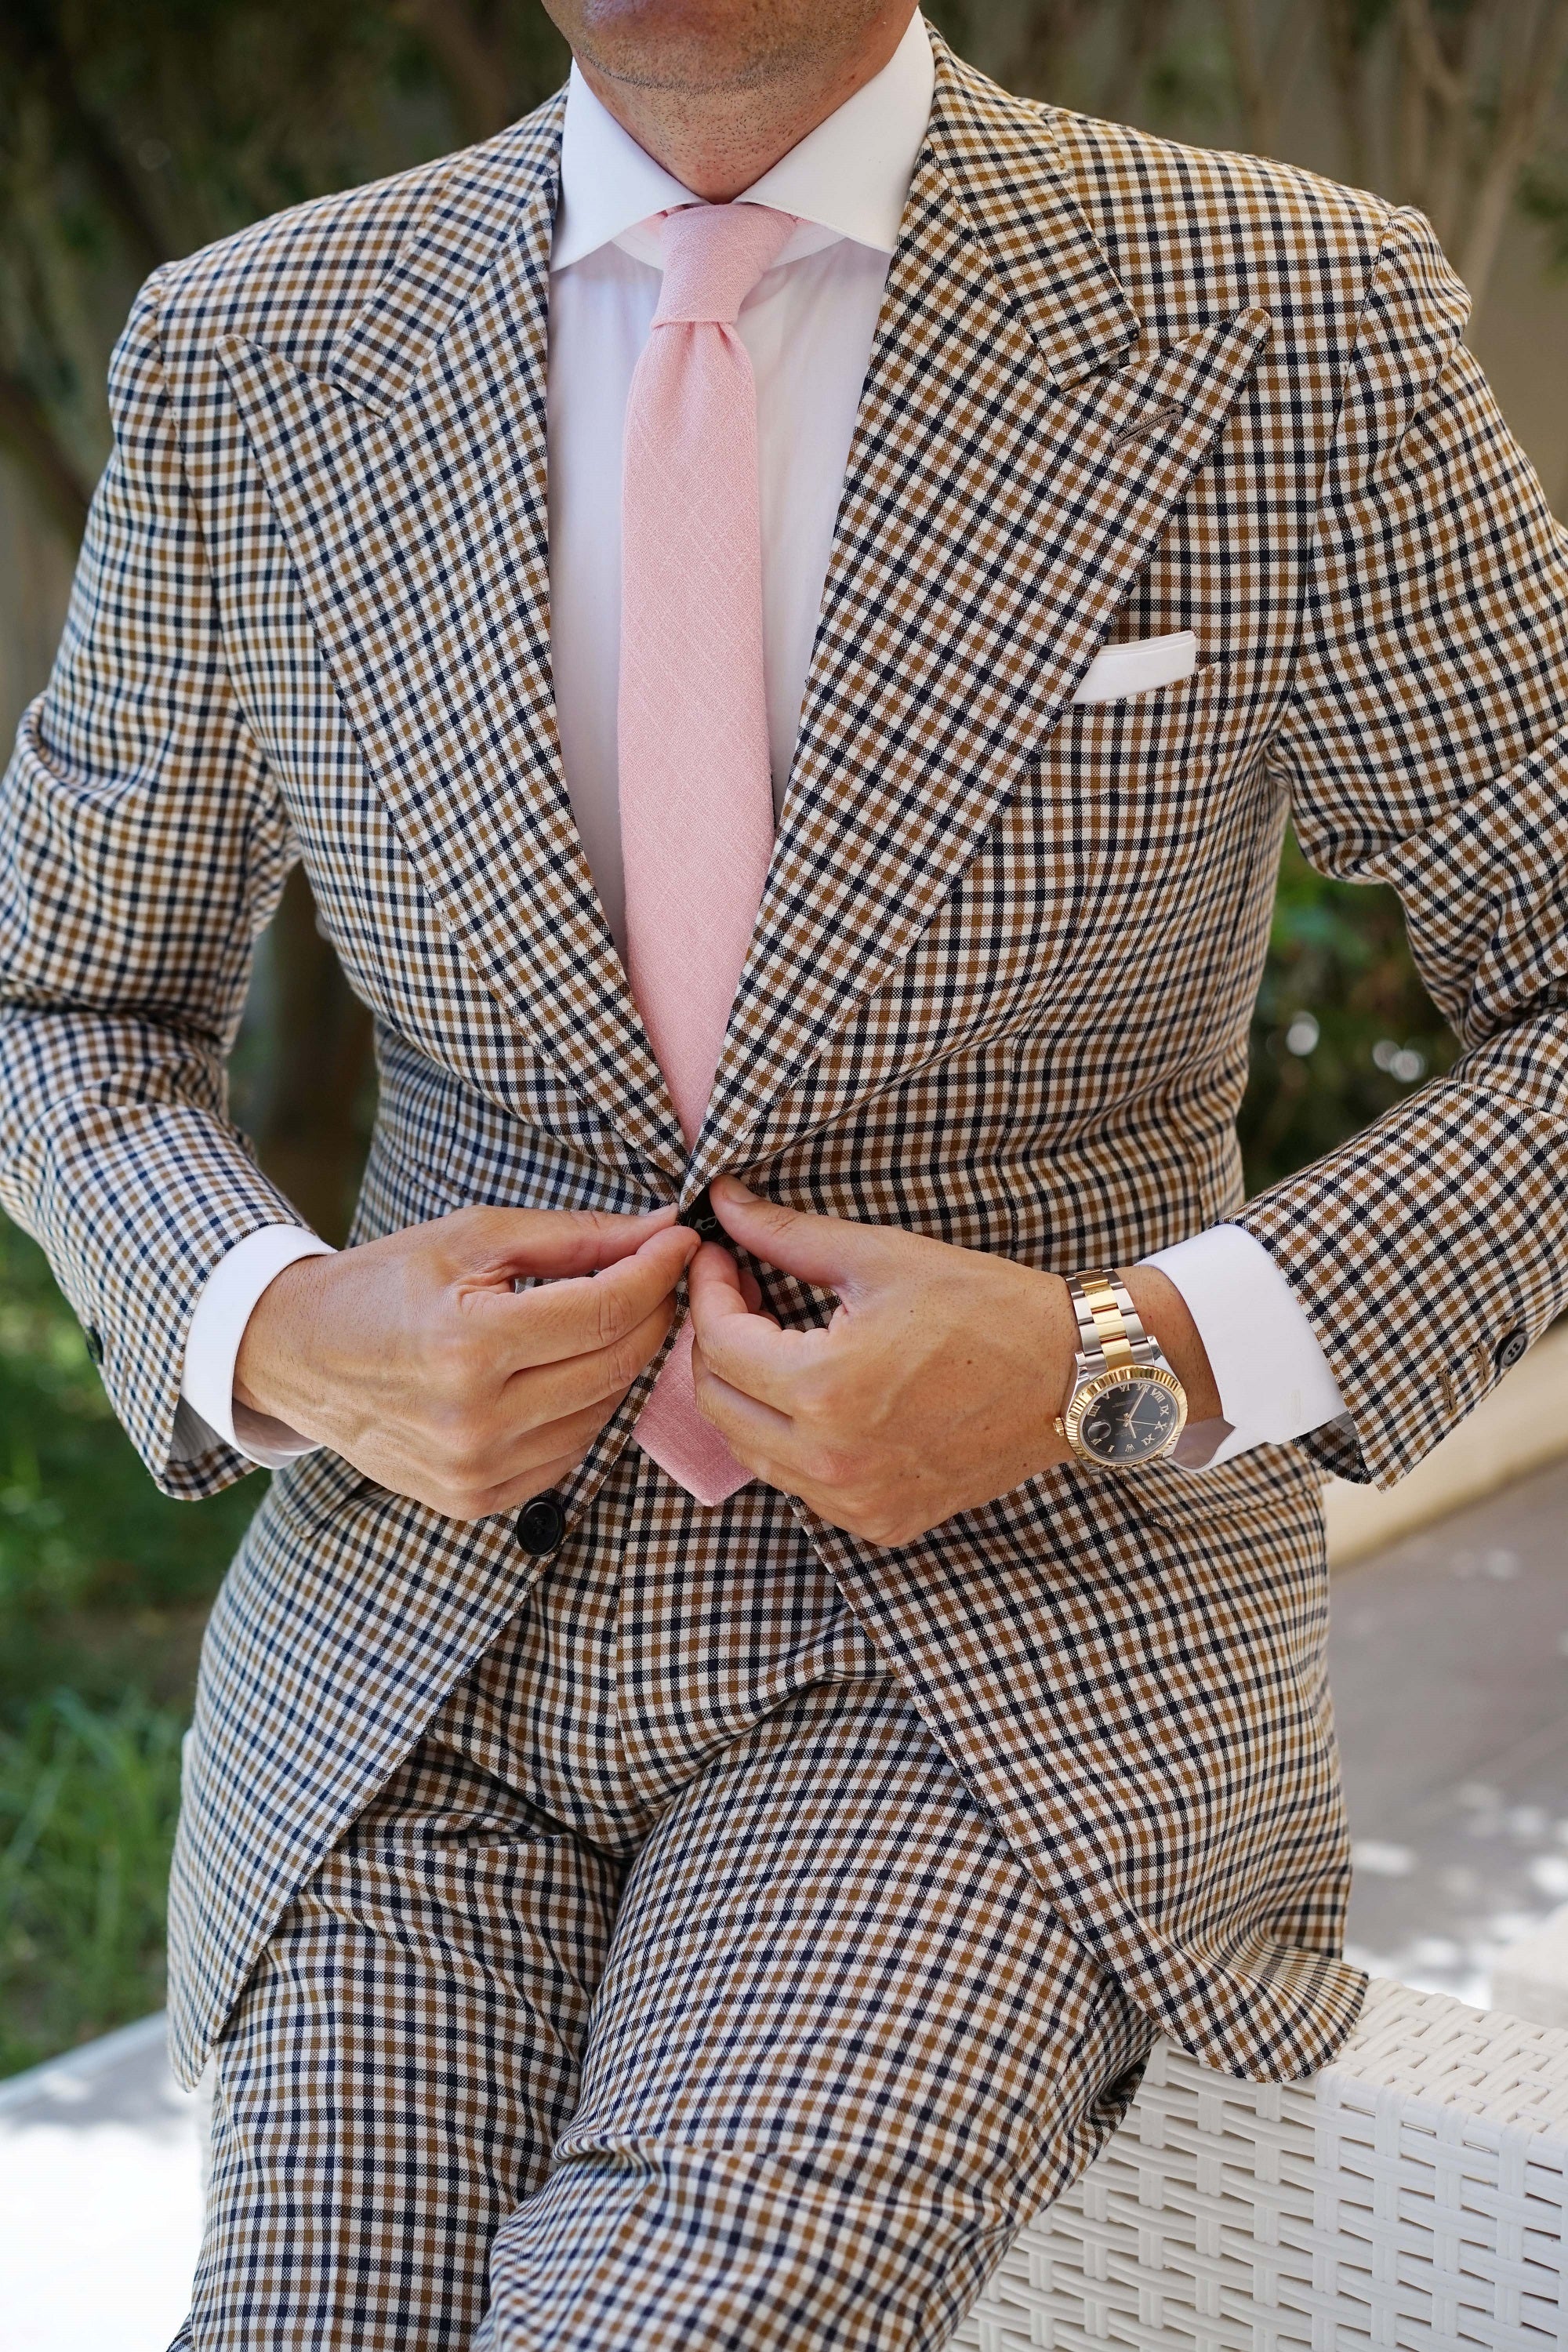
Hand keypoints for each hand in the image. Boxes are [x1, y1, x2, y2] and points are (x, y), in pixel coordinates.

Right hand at [234, 1205, 698, 1519]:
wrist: (298, 1356)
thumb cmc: (384, 1284)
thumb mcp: (472, 1237)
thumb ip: (574, 1236)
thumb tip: (661, 1228)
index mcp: (469, 1345)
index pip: (606, 1310)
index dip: (657, 1271)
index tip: (680, 1241)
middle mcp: (475, 1420)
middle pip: (616, 1363)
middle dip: (654, 1311)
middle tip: (661, 1272)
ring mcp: (475, 1471)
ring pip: (604, 1411)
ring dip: (624, 1360)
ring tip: (610, 1315)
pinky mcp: (475, 1500)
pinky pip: (571, 1451)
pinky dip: (586, 1406)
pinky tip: (567, 1369)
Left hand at [687, 1178, 1220, 1543]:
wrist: (1075, 1375)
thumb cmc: (986, 1306)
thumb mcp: (880, 1257)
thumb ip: (786, 1235)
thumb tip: (723, 1203)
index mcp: (825, 1389)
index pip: (719, 1342)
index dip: (708, 1289)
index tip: (720, 1256)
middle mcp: (831, 1461)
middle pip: (717, 1403)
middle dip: (714, 1341)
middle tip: (742, 1293)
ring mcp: (856, 1503)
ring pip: (750, 1451)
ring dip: (745, 1392)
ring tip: (775, 1339)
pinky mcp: (881, 1523)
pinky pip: (801, 1485)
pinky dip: (789, 1439)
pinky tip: (817, 1393)